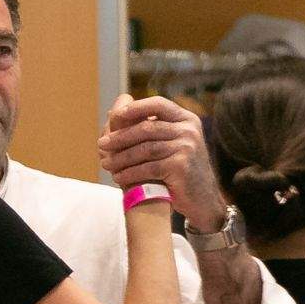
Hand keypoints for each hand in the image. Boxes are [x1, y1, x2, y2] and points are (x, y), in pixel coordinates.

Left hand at [97, 95, 227, 230]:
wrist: (202, 199)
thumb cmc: (180, 170)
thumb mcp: (171, 143)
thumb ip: (150, 127)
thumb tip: (115, 109)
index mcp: (186, 119)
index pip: (158, 104)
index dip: (134, 108)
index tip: (114, 116)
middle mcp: (189, 130)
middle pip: (147, 127)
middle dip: (120, 137)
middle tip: (101, 144)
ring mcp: (187, 147)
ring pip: (145, 149)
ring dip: (121, 157)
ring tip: (106, 164)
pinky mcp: (181, 166)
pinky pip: (148, 167)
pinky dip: (130, 173)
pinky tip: (118, 177)